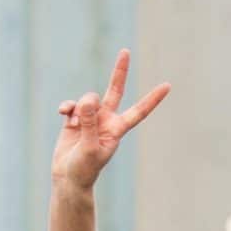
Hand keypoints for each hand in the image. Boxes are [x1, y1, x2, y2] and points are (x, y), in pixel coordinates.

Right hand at [53, 51, 169, 189]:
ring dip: (79, 108)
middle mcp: (107, 120)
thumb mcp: (89, 148)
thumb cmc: (84, 169)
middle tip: (126, 51)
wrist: (68, 178)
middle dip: (119, 72)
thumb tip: (89, 99)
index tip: (168, 85)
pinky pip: (72, 104)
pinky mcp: (75, 119)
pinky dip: (67, 106)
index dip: (153, 99)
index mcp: (117, 129)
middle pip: (116, 91)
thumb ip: (89, 123)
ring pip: (87, 98)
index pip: (139, 111)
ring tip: (74, 127)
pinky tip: (63, 114)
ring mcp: (91, 118)